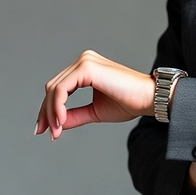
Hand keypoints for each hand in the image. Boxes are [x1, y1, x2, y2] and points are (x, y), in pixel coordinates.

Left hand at [34, 49, 154, 140]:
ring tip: (56, 131)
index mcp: (86, 68)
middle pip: (53, 87)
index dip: (49, 109)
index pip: (59, 87)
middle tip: (48, 133)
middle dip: (46, 112)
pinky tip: (61, 121)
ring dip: (51, 112)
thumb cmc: (129, 103)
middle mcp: (84, 61)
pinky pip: (62, 89)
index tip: (48, 131)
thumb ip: (75, 115)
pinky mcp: (86, 68)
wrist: (149, 98)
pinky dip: (57, 107)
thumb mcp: (95, 111)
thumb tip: (56, 124)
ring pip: (54, 88)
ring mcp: (85, 62)